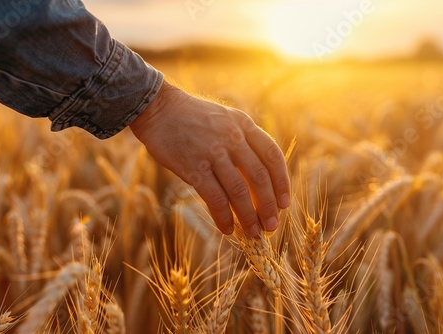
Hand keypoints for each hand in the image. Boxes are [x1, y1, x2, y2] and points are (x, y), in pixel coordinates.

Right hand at [129, 81, 289, 236]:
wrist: (157, 108)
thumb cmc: (191, 117)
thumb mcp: (224, 118)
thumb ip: (242, 140)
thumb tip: (257, 177)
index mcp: (243, 124)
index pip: (273, 156)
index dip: (282, 182)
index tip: (285, 203)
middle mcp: (232, 137)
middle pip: (260, 177)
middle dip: (269, 206)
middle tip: (272, 225)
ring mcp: (213, 152)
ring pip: (239, 191)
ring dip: (249, 217)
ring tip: (254, 233)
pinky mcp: (193, 167)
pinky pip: (214, 198)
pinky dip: (223, 217)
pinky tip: (226, 229)